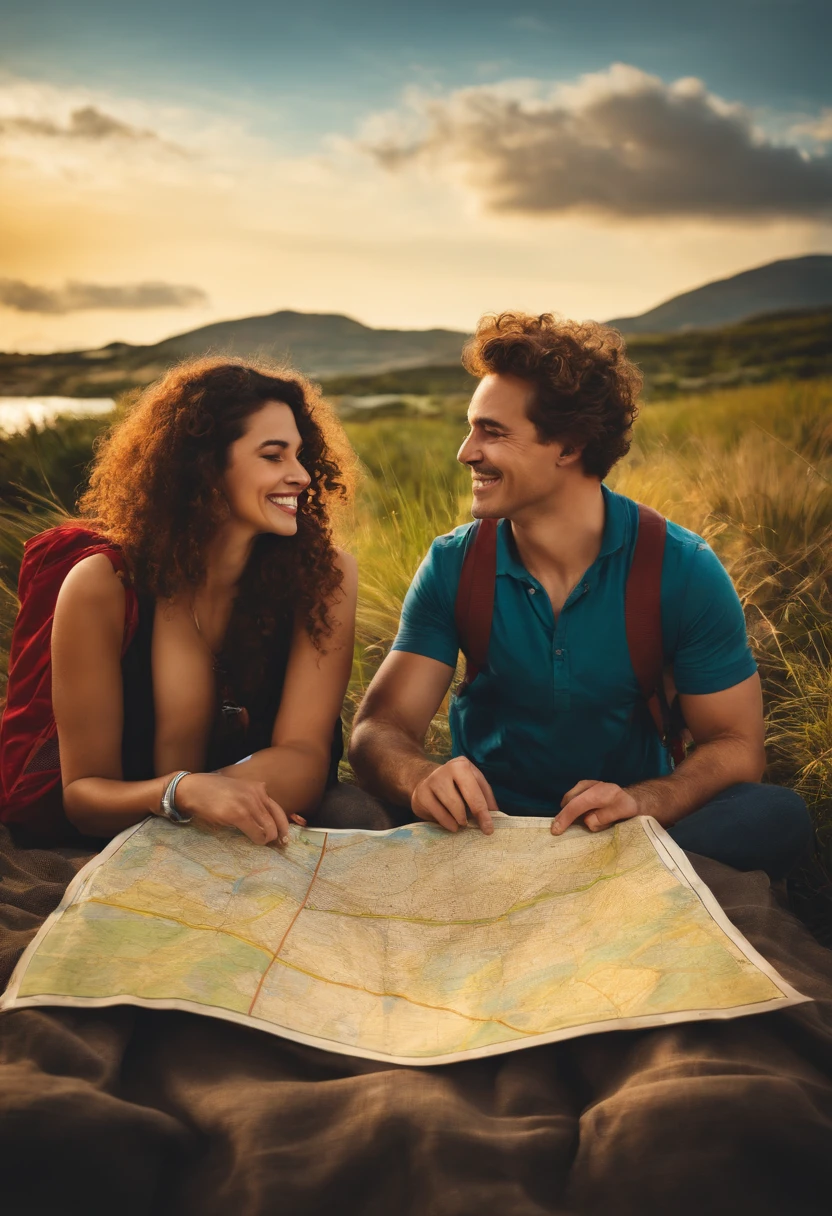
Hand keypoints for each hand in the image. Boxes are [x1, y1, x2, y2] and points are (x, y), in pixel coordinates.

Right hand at [173, 773, 293, 845]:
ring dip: (266, 839)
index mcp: (258, 788)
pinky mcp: (237, 814)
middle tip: (275, 845)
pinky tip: (254, 841)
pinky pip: (255, 833)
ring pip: (268, 829)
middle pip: (276, 821)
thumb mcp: (238, 790)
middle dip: (277, 836)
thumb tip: (264, 819)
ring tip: (261, 842)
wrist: (192, 788)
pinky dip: (257, 840)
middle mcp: (256, 794)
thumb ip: (252, 799)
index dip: (284, 826)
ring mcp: (247, 804)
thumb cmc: (213, 792)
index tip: (285, 838)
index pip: (278, 810)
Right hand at [411, 756, 497, 834]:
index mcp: (462, 765)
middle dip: (477, 815)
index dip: (485, 811)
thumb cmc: (454, 786)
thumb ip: (484, 796)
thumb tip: (495, 814)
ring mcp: (433, 780)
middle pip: (467, 796)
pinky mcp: (421, 794)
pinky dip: (448, 823)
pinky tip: (452, 826)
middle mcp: (447, 769)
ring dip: (461, 819)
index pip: (478, 790)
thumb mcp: (471, 785)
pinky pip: (439, 814)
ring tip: (463, 823)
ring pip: (453, 806)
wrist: (425, 781)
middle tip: (482, 830)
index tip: (489, 828)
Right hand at [550, 780, 640, 835]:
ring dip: (572, 812)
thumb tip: (587, 821)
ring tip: (583, 821)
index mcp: (599, 793)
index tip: (556, 831)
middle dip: (567, 817)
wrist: (631, 797)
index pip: (576, 805)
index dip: (564, 818)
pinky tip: (582, 814)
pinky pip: (572, 799)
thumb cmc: (627, 807)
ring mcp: (584, 784)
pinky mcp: (582, 786)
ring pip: (569, 801)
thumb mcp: (621, 814)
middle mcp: (589, 785)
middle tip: (568, 830)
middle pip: (568, 802)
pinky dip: (573, 808)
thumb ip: (604, 818)